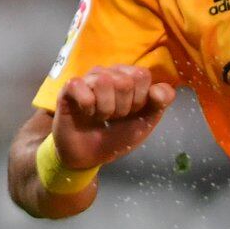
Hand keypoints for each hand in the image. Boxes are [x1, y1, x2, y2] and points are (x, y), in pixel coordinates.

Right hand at [52, 65, 174, 169]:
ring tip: (100, 116)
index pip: (141, 75)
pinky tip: (86, 114)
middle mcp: (109, 72)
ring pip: (104, 82)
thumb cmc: (118, 135)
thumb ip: (160, 102)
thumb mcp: (146, 121)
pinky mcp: (69, 87)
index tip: (132, 112)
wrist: (90, 155)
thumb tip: (157, 90)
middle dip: (123, 107)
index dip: (140, 99)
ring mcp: (88, 78)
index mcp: (129, 77)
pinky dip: (88, 107)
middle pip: (124, 80)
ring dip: (105, 108)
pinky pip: (80, 87)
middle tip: (114, 117)